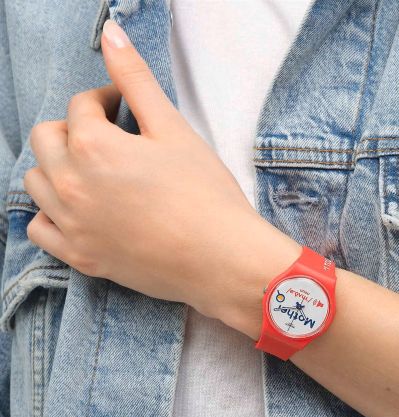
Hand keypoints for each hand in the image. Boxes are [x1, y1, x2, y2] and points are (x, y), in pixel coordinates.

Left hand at [23, 19, 299, 328]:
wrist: (221, 259)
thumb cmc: (206, 195)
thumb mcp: (174, 130)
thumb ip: (136, 80)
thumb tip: (110, 34)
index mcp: (93, 146)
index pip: (81, 106)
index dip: (103, 100)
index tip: (120, 106)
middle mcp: (70, 184)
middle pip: (47, 139)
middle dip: (72, 130)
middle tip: (106, 137)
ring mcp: (72, 224)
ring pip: (36, 182)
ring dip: (56, 168)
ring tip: (91, 171)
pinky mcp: (80, 257)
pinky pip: (39, 230)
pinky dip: (50, 213)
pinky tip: (77, 209)